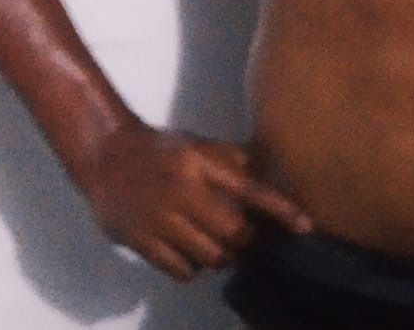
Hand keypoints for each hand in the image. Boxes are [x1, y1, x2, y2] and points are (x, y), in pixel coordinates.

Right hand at [76, 121, 312, 281]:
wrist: (107, 155)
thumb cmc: (163, 148)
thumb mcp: (200, 144)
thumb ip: (234, 160)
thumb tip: (270, 175)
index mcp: (202, 163)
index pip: (251, 189)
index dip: (281, 209)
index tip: (306, 226)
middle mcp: (184, 192)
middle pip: (233, 231)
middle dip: (250, 241)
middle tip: (253, 240)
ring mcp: (161, 220)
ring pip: (210, 255)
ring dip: (225, 258)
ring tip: (225, 250)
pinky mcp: (141, 241)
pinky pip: (181, 270)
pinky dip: (194, 269)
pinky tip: (193, 257)